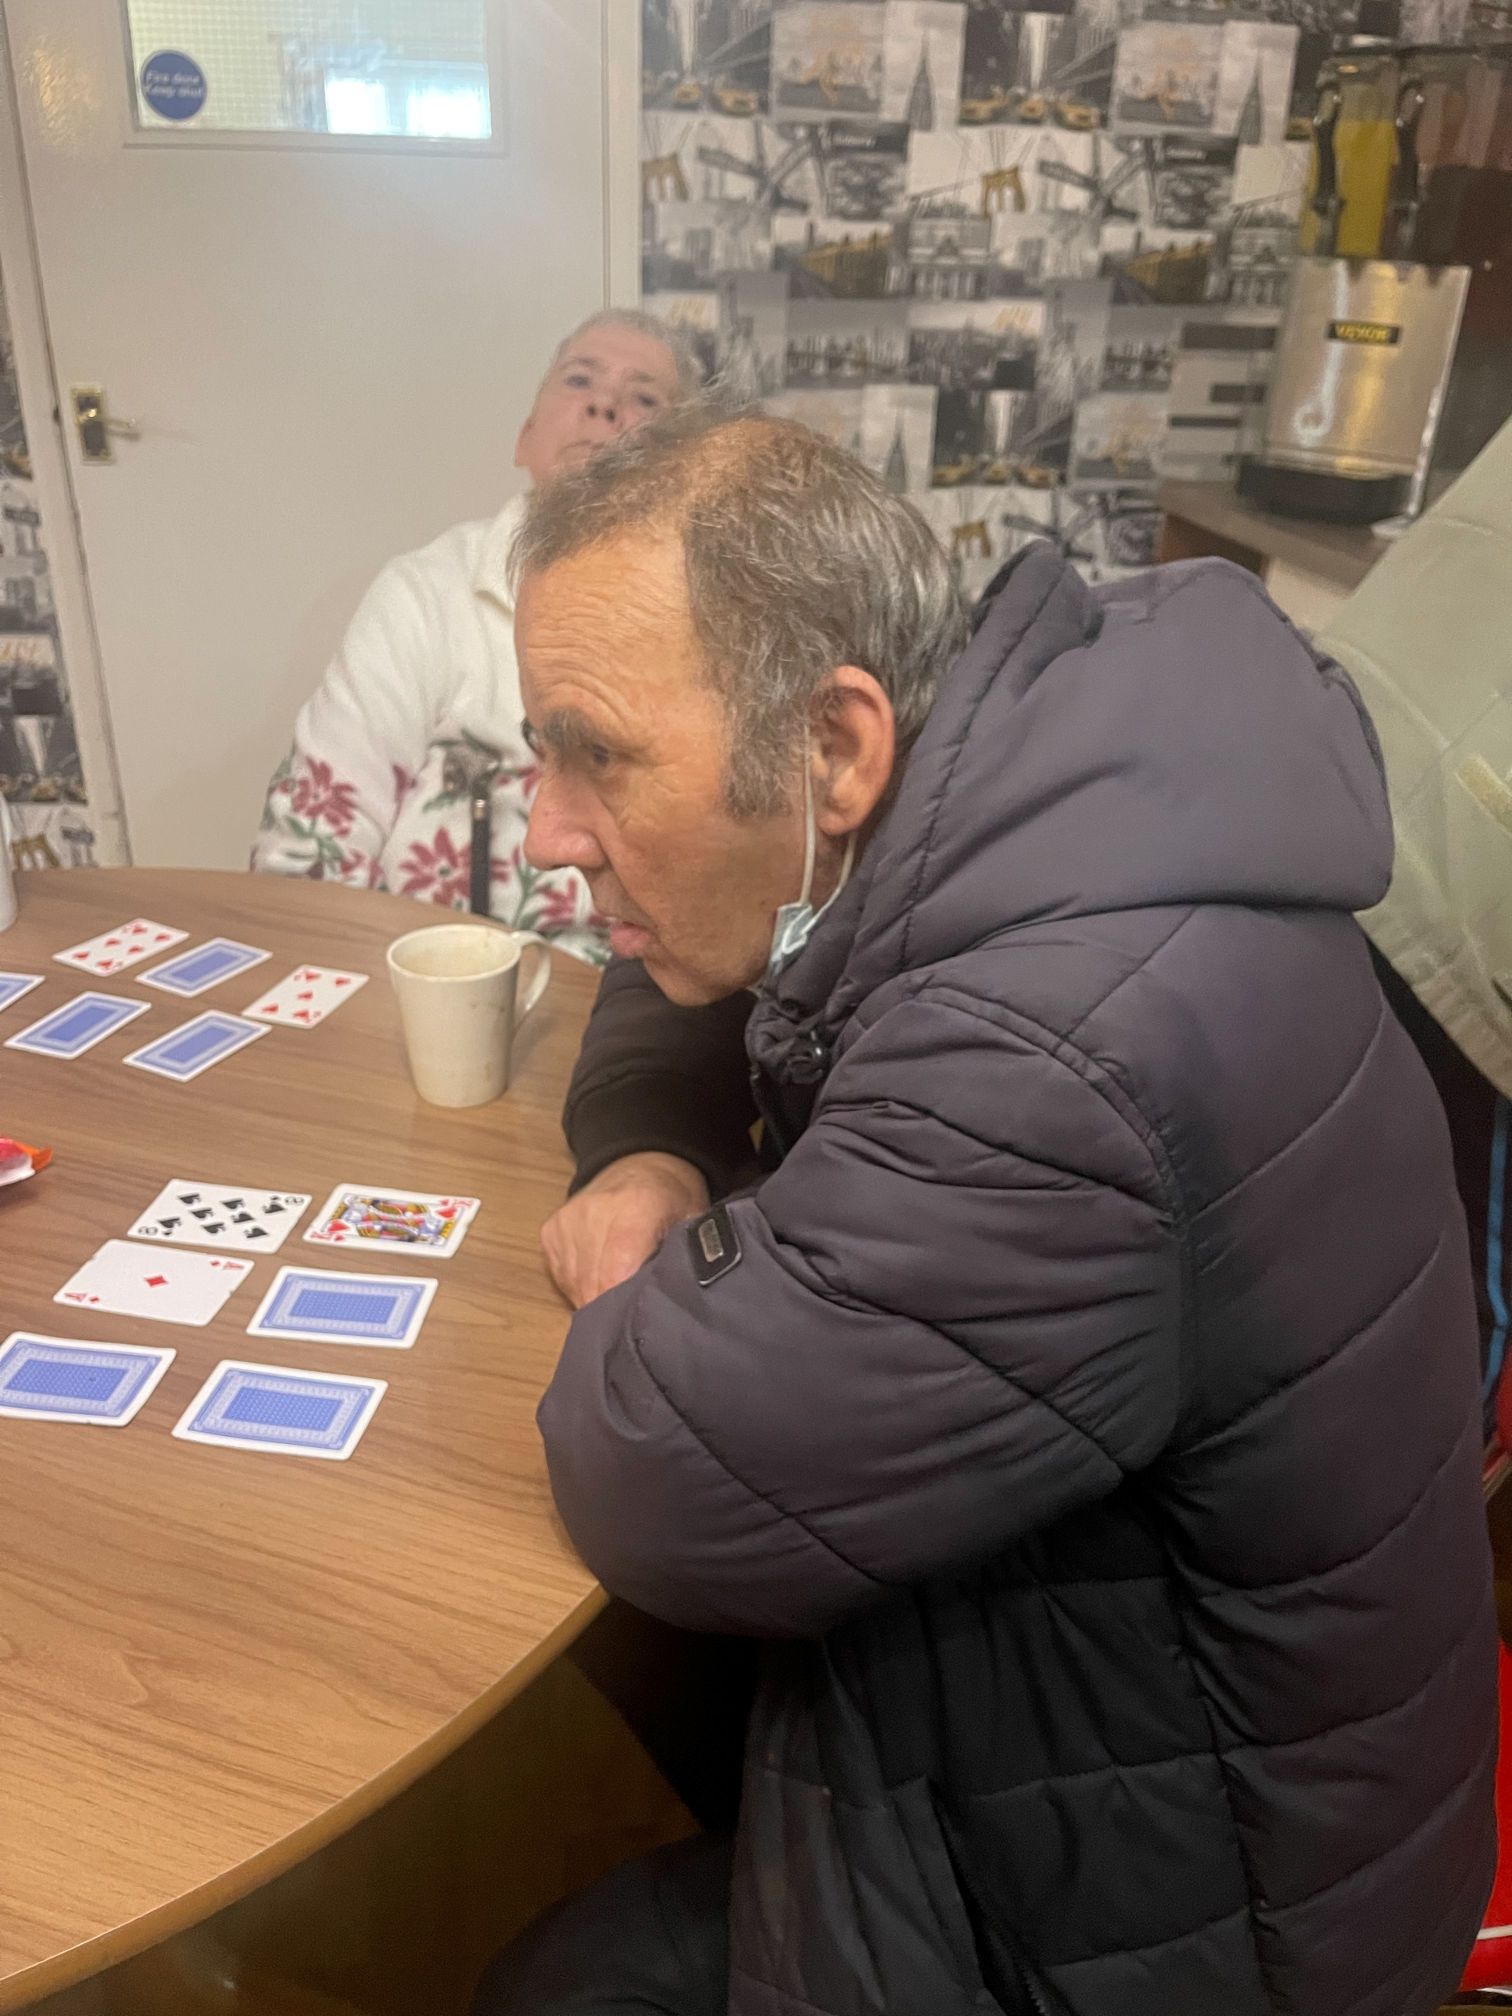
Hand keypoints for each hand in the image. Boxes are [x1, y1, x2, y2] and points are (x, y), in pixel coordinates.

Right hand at [541, 1152, 709, 1309]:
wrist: (639, 1162)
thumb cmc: (673, 1199)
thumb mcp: (694, 1223)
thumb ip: (685, 1259)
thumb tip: (677, 1305)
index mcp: (636, 1209)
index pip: (617, 1275)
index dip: (625, 1308)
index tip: (638, 1327)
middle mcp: (592, 1214)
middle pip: (593, 1286)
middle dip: (612, 1312)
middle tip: (633, 1323)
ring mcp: (566, 1223)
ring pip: (576, 1286)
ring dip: (596, 1300)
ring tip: (619, 1298)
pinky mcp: (550, 1232)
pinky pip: (564, 1277)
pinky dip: (581, 1287)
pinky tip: (602, 1279)